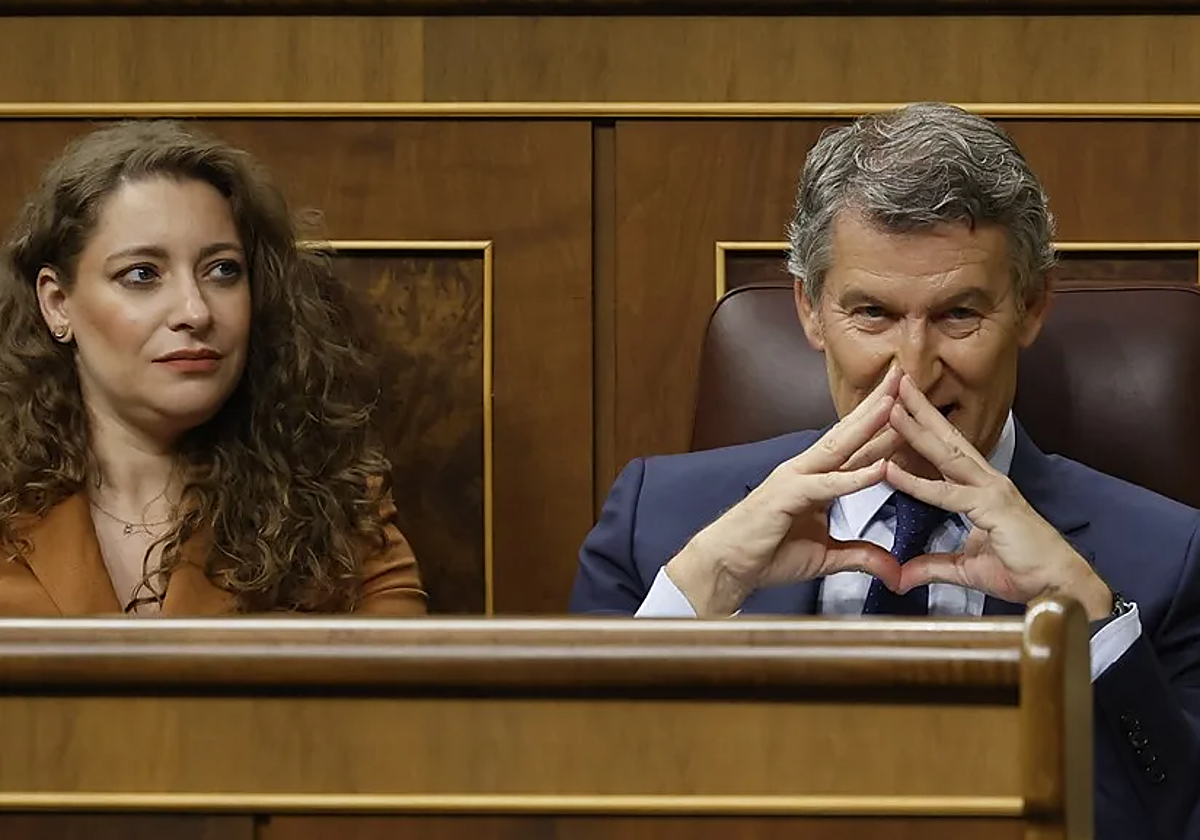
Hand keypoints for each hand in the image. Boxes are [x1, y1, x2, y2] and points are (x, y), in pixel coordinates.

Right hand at [666, 365, 903, 616]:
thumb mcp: (826, 557)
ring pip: (839, 447)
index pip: (856, 447)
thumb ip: (860, 557)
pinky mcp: (788, 495)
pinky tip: (881, 468)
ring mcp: (796, 478)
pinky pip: (828, 485)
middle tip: (905, 376)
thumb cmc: (768, 553)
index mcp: (818, 479)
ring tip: (895, 402)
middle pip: (850, 433)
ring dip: (868, 424)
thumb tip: (894, 571)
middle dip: (878, 405)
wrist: (727, 564)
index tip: (909, 404)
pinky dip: (855, 478)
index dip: (882, 426)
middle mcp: (807, 470)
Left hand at [884, 376, 1112, 619]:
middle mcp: (987, 481)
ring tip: (891, 406)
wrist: (1059, 587)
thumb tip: (901, 577)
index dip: (924, 431)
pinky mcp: (993, 508)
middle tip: (895, 382)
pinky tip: (891, 470)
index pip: (947, 453)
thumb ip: (932, 567)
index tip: (901, 409)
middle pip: (947, 439)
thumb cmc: (1022, 572)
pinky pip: (947, 493)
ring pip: (946, 454)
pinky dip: (917, 482)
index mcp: (981, 489)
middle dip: (920, 410)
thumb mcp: (966, 569)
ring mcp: (991, 490)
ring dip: (916, 429)